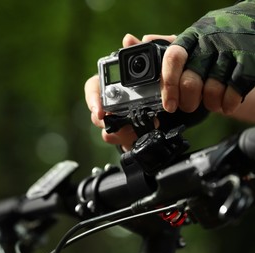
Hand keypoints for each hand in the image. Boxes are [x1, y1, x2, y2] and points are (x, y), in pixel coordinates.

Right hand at [85, 34, 175, 150]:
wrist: (189, 101)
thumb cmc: (173, 76)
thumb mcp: (169, 58)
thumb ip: (153, 44)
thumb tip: (129, 39)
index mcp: (116, 81)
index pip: (93, 87)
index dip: (92, 99)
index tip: (99, 111)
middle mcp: (114, 100)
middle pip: (97, 113)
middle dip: (104, 122)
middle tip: (116, 125)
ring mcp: (121, 119)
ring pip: (107, 131)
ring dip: (120, 133)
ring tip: (135, 131)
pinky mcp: (130, 134)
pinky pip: (122, 142)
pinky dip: (129, 141)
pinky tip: (139, 137)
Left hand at [163, 0, 254, 114]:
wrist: (251, 25)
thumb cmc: (212, 41)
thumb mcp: (188, 40)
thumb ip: (160, 45)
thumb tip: (130, 40)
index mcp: (189, 38)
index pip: (172, 59)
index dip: (168, 85)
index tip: (168, 105)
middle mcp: (208, 43)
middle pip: (191, 81)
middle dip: (187, 101)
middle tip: (188, 106)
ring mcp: (230, 51)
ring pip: (213, 89)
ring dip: (209, 103)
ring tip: (210, 103)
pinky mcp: (250, 60)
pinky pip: (235, 89)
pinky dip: (228, 103)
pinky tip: (226, 104)